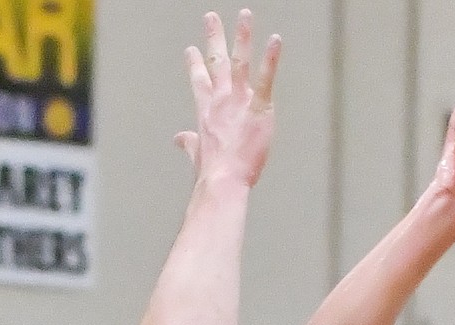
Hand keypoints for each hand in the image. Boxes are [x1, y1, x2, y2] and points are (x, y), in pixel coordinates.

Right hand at [175, 10, 281, 187]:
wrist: (223, 179)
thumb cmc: (212, 172)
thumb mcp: (196, 154)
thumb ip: (189, 143)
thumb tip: (179, 139)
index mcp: (206, 111)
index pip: (199, 81)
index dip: (195, 64)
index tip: (190, 49)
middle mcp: (221, 100)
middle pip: (216, 62)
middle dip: (214, 38)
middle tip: (211, 16)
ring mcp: (239, 101)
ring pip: (239, 62)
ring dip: (242, 36)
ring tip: (245, 15)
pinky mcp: (260, 108)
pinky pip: (266, 78)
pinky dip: (271, 58)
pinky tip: (275, 40)